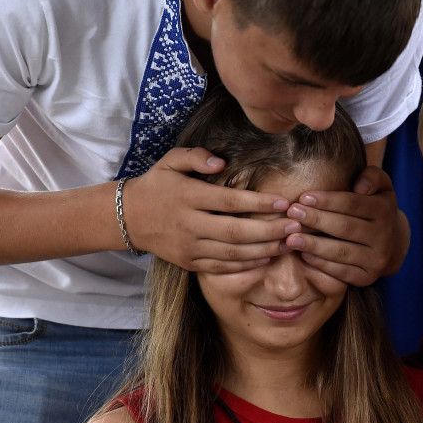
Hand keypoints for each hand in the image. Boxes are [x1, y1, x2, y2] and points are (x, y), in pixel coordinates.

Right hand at [123, 147, 297, 272]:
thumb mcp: (170, 161)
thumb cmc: (157, 185)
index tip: (283, 202)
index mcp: (188, 197)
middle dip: (269, 231)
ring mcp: (188, 246)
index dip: (258, 204)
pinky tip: (265, 257)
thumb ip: (196, 156)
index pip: (229, 202)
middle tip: (295, 226)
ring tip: (288, 243)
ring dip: (263, 250)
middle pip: (235, 232)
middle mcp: (188, 224)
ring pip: (231, 253)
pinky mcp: (188, 262)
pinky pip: (220, 267)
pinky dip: (244, 264)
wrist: (127, 218)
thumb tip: (221, 161)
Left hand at [285, 166, 409, 286]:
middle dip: (316, 220)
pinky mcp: (367, 277)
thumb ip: (372, 177)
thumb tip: (359, 187)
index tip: (303, 197)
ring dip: (314, 245)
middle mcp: (384, 237)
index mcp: (385, 211)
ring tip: (291, 238)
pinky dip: (321, 264)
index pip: (353, 204)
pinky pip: (341, 272)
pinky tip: (304, 254)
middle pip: (345, 228)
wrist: (392, 242)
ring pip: (341, 252)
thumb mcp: (381, 186)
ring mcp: (376, 259)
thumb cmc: (375, 206)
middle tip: (292, 213)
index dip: (328, 201)